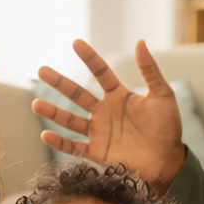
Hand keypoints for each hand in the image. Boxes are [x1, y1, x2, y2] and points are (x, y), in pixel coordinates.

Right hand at [35, 39, 187, 191]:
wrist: (168, 162)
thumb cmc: (168, 128)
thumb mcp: (163, 96)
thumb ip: (151, 71)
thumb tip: (140, 42)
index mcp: (119, 97)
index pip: (101, 73)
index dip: (89, 59)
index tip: (76, 43)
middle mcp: (104, 113)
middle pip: (78, 94)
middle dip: (60, 83)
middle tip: (42, 71)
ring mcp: (98, 133)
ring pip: (70, 120)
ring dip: (53, 112)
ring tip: (35, 104)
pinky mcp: (97, 153)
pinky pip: (73, 147)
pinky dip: (59, 142)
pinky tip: (46, 134)